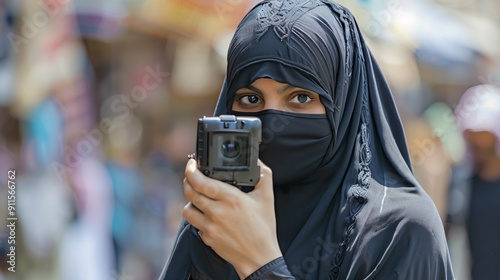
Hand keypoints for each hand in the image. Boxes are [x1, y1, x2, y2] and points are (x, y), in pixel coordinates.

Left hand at [182, 159, 281, 278]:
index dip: (192, 171)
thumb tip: (257, 161)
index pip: (202, 182)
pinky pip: (195, 224)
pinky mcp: (206, 238)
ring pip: (187, 209)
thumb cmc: (263, 228)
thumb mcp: (267, 198)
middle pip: (190, 192)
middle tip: (192, 177)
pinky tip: (207, 215)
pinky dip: (198, 217)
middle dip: (188, 181)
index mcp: (231, 199)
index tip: (192, 164)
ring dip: (190, 200)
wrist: (259, 257)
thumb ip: (263, 175)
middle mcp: (217, 212)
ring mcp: (210, 226)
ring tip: (198, 197)